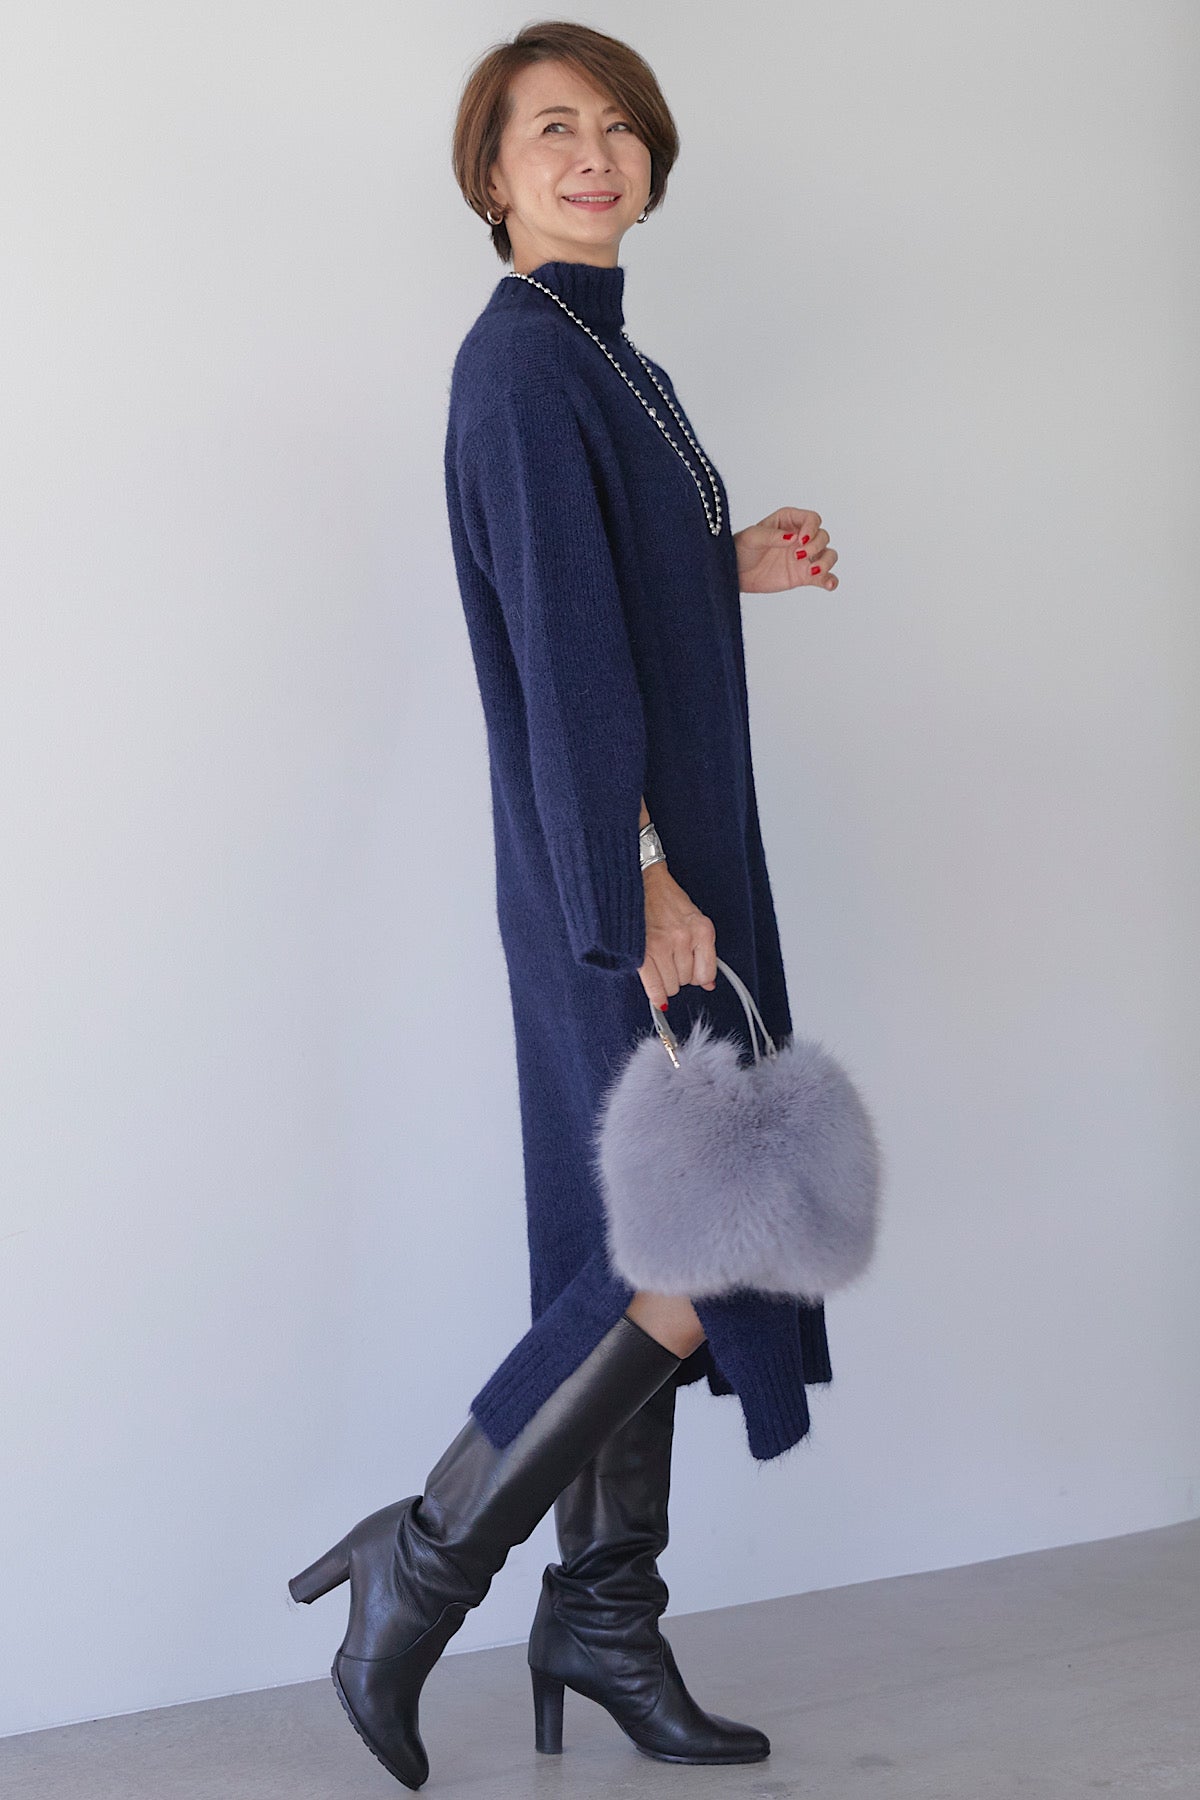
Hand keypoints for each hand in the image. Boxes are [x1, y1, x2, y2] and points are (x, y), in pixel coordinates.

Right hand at [637, 863, 717, 1008]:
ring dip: (666, 980)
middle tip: (670, 962)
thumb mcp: (695, 920)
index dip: (697, 977)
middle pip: (687, 981)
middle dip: (679, 976)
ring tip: (660, 965)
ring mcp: (664, 944)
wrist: (642, 881)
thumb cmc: (667, 900)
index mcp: (703, 930)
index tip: (690, 972)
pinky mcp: (644, 950)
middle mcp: (685, 938)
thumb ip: (703, 951)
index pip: (707, 974)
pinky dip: (656, 994)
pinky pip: (655, 985)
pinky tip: (657, 996)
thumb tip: (709, 985)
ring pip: (672, 985)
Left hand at [734, 507, 838, 593]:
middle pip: (823, 536)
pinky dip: (830, 580)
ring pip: (829, 555)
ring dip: (826, 562)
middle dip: (816, 546)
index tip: (801, 540)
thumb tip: (793, 538)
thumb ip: (772, 535)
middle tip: (798, 556)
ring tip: (813, 571)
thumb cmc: (741, 548)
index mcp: (789, 521)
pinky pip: (823, 576)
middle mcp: (801, 537)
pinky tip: (829, 584)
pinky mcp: (804, 575)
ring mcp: (804, 557)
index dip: (811, 528)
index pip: (812, 519)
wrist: (734, 573)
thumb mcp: (752, 537)